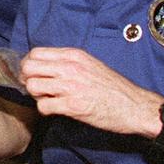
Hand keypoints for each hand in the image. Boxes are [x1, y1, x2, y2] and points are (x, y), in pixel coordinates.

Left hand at [18, 48, 161, 136]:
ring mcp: (71, 86)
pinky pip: (44, 106)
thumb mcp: (90, 64)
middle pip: (29, 67)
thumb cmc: (112, 87)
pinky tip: (56, 110)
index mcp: (74, 55)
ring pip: (32, 86)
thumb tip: (43, 66)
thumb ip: (68, 62)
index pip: (36, 53)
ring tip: (48, 100)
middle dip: (28, 79)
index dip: (29, 64)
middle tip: (38, 89)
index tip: (34, 74)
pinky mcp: (73, 106)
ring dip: (36, 96)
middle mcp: (70, 67)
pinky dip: (46, 110)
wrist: (134, 106)